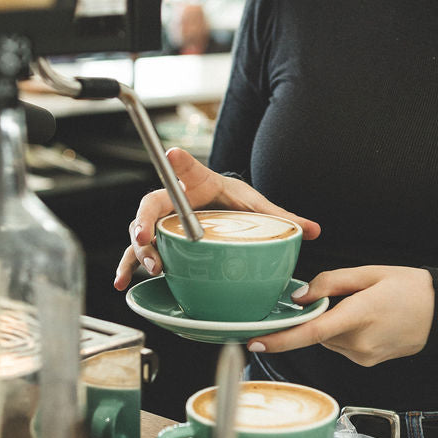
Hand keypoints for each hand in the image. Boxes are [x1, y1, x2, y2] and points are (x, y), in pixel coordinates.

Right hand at [113, 147, 320, 289]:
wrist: (220, 206)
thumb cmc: (233, 201)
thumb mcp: (256, 206)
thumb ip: (281, 217)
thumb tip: (314, 229)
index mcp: (198, 184)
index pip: (187, 170)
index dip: (179, 162)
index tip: (171, 153)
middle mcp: (173, 201)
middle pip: (150, 208)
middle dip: (145, 224)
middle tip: (147, 240)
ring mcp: (161, 222)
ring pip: (140, 232)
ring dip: (139, 251)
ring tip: (149, 268)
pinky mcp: (157, 242)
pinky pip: (138, 253)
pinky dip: (129, 268)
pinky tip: (124, 284)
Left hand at [246, 266, 434, 366]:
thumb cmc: (408, 287)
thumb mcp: (369, 273)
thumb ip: (330, 283)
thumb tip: (299, 297)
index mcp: (359, 315)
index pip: (311, 332)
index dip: (281, 339)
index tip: (256, 342)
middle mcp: (359, 342)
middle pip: (317, 332)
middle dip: (318, 315)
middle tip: (342, 296)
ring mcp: (363, 356)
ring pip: (327, 339)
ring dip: (332, 324)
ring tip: (361, 307)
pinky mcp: (366, 361)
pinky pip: (340, 346)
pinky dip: (344, 332)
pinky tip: (366, 320)